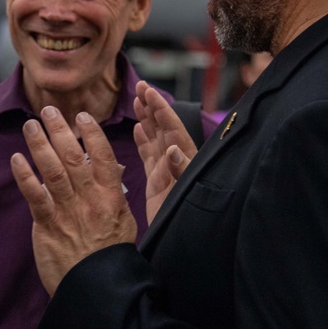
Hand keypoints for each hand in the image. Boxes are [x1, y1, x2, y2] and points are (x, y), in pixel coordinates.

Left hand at [11, 106, 137, 295]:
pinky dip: (24, 176)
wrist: (96, 288)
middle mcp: (90, 200)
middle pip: (74, 157)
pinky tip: (16, 159)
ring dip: (40, 145)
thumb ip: (114, 195)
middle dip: (59, 131)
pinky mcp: (48, 226)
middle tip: (48, 111)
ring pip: (53, 170)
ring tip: (30, 126)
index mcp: (111, 198)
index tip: (83, 117)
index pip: (104, 157)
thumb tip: (110, 170)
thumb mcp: (123, 222)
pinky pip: (35, 196)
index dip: (93, 134)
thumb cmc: (109, 256)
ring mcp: (68, 212)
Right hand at [133, 81, 196, 223]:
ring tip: (137, 102)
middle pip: (163, 129)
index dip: (161, 110)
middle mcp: (175, 161)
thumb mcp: (186, 194)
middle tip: (140, 87)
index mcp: (184, 160)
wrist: (185, 241)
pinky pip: (149, 156)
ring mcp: (166, 171)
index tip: (149, 92)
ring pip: (154, 139)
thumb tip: (172, 148)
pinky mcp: (157, 182)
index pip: (172, 128)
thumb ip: (180, 170)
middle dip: (152, 108)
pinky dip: (143, 142)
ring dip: (146, 120)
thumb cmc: (190, 218)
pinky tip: (138, 130)